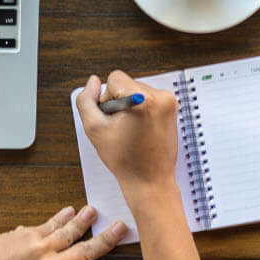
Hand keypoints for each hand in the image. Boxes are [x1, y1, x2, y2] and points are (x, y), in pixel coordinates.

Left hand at [0, 206, 106, 259]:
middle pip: (90, 250)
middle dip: (108, 238)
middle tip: (120, 228)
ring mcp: (45, 249)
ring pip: (74, 232)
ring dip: (86, 221)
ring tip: (94, 213)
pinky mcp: (31, 233)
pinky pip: (54, 223)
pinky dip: (64, 216)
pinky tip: (70, 211)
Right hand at [75, 72, 176, 187]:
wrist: (150, 180)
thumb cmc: (126, 160)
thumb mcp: (95, 129)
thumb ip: (86, 100)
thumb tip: (92, 82)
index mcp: (143, 100)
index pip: (115, 78)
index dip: (106, 99)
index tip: (113, 118)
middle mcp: (161, 98)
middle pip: (127, 84)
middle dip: (119, 103)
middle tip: (121, 128)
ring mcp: (170, 103)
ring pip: (137, 91)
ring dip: (130, 107)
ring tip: (132, 131)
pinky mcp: (172, 109)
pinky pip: (148, 99)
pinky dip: (141, 110)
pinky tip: (140, 129)